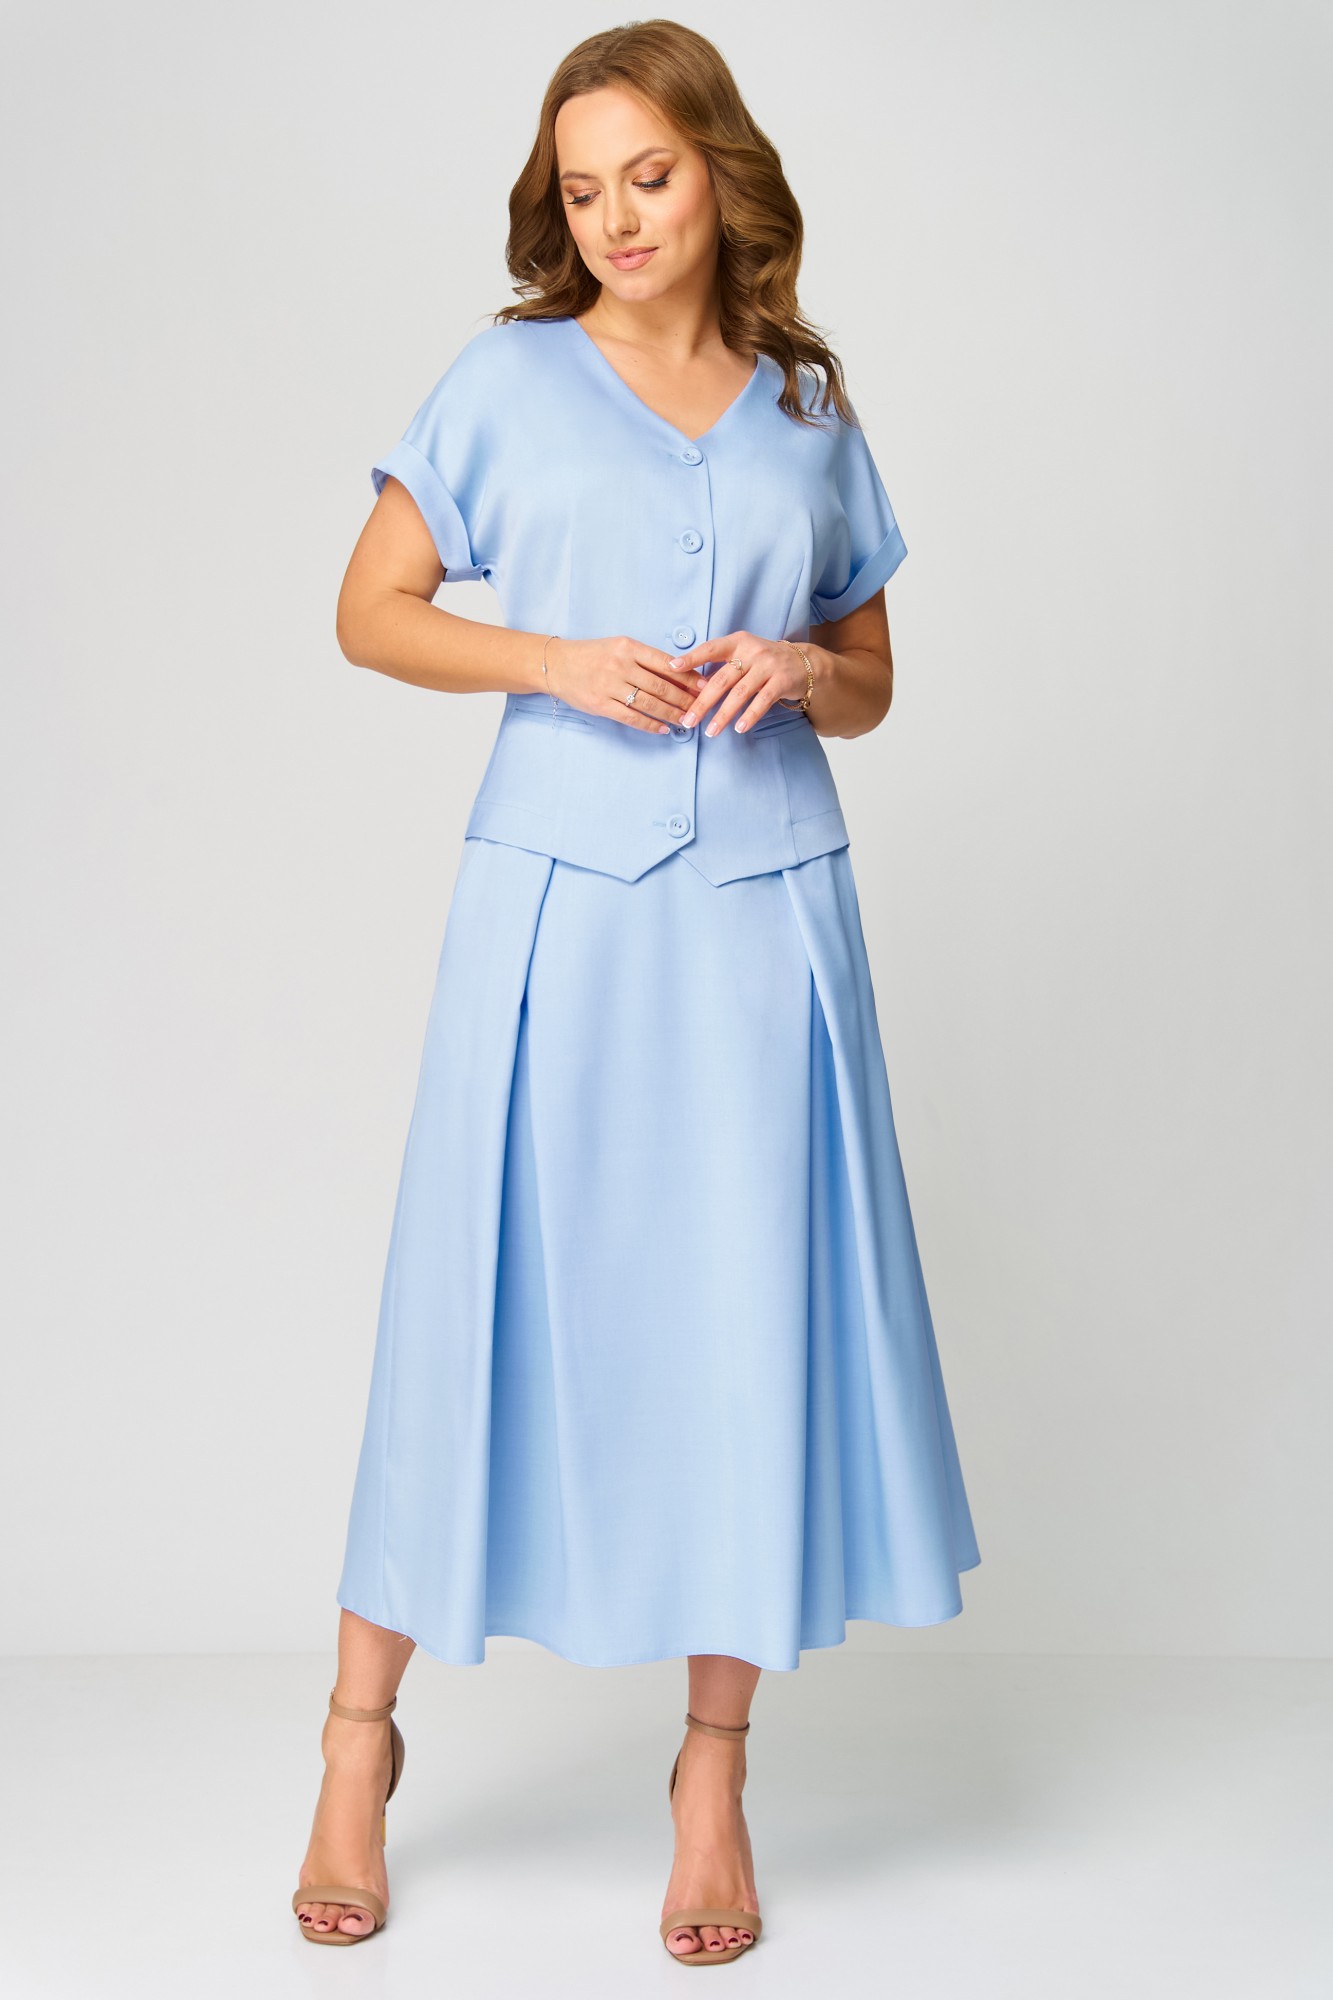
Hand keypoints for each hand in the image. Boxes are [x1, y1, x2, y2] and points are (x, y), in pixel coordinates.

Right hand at [543, 635, 705, 732]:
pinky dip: (650, 725)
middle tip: (701, 708)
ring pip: (649, 703)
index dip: (688, 677)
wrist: (557, 664)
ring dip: (672, 714)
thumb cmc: (592, 655)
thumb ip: (645, 658)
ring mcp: (610, 686)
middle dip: (685, 699)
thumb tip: (678, 673)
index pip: (666, 663)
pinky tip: (664, 729)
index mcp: (628, 647)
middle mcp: (621, 665)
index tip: (705, 686)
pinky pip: (631, 717)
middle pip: (661, 686)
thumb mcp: (619, 646)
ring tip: (687, 721)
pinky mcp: (601, 704)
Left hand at [665, 631, 809, 734]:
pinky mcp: (782, 681)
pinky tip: (739, 728)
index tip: (672, 668)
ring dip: (723, 714)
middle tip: (688, 720)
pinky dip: (750, 716)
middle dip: (702, 702)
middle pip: (722, 679)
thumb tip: (690, 685)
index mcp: (738, 642)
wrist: (803, 663)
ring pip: (740, 693)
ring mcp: (768, 666)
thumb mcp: (744, 654)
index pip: (711, 648)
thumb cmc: (764, 662)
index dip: (691, 658)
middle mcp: (752, 651)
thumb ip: (722, 665)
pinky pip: (762, 701)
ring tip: (711, 731)